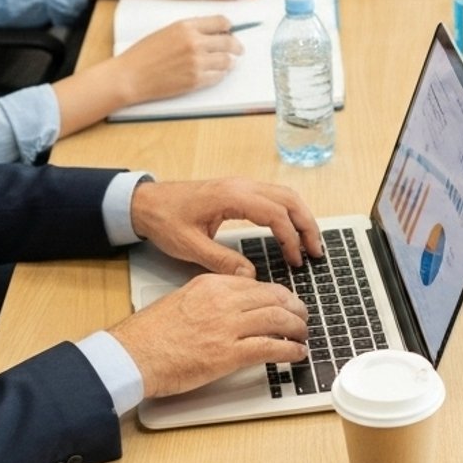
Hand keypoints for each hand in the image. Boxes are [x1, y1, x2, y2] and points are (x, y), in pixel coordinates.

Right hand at [106, 17, 241, 106]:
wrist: (130, 76)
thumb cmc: (144, 54)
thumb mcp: (167, 31)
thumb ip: (190, 30)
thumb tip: (212, 34)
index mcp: (186, 26)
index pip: (221, 22)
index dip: (229, 28)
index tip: (231, 31)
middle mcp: (195, 43)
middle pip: (229, 42)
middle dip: (236, 46)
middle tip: (238, 49)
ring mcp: (197, 63)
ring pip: (227, 61)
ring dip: (229, 62)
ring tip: (228, 62)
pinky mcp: (196, 80)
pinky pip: (218, 77)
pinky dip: (220, 75)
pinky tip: (216, 73)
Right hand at [109, 274, 307, 396]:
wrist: (133, 355)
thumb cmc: (149, 334)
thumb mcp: (181, 300)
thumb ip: (209, 300)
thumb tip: (230, 310)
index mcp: (211, 284)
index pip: (256, 284)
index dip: (278, 295)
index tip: (285, 302)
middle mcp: (223, 301)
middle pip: (274, 298)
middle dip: (295, 309)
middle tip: (302, 317)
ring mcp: (228, 327)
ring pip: (278, 320)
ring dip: (297, 329)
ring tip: (303, 335)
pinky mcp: (229, 354)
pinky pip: (271, 348)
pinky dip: (290, 350)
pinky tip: (297, 354)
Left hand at [131, 178, 322, 274]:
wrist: (145, 202)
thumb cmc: (164, 219)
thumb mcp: (189, 246)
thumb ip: (221, 262)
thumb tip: (250, 277)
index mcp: (232, 196)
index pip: (275, 213)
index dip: (290, 238)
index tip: (296, 260)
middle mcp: (241, 185)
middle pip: (289, 199)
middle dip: (307, 225)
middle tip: (316, 252)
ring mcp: (241, 185)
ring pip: (284, 195)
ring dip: (301, 217)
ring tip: (309, 244)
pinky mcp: (238, 190)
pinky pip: (273, 197)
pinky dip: (288, 213)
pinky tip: (290, 232)